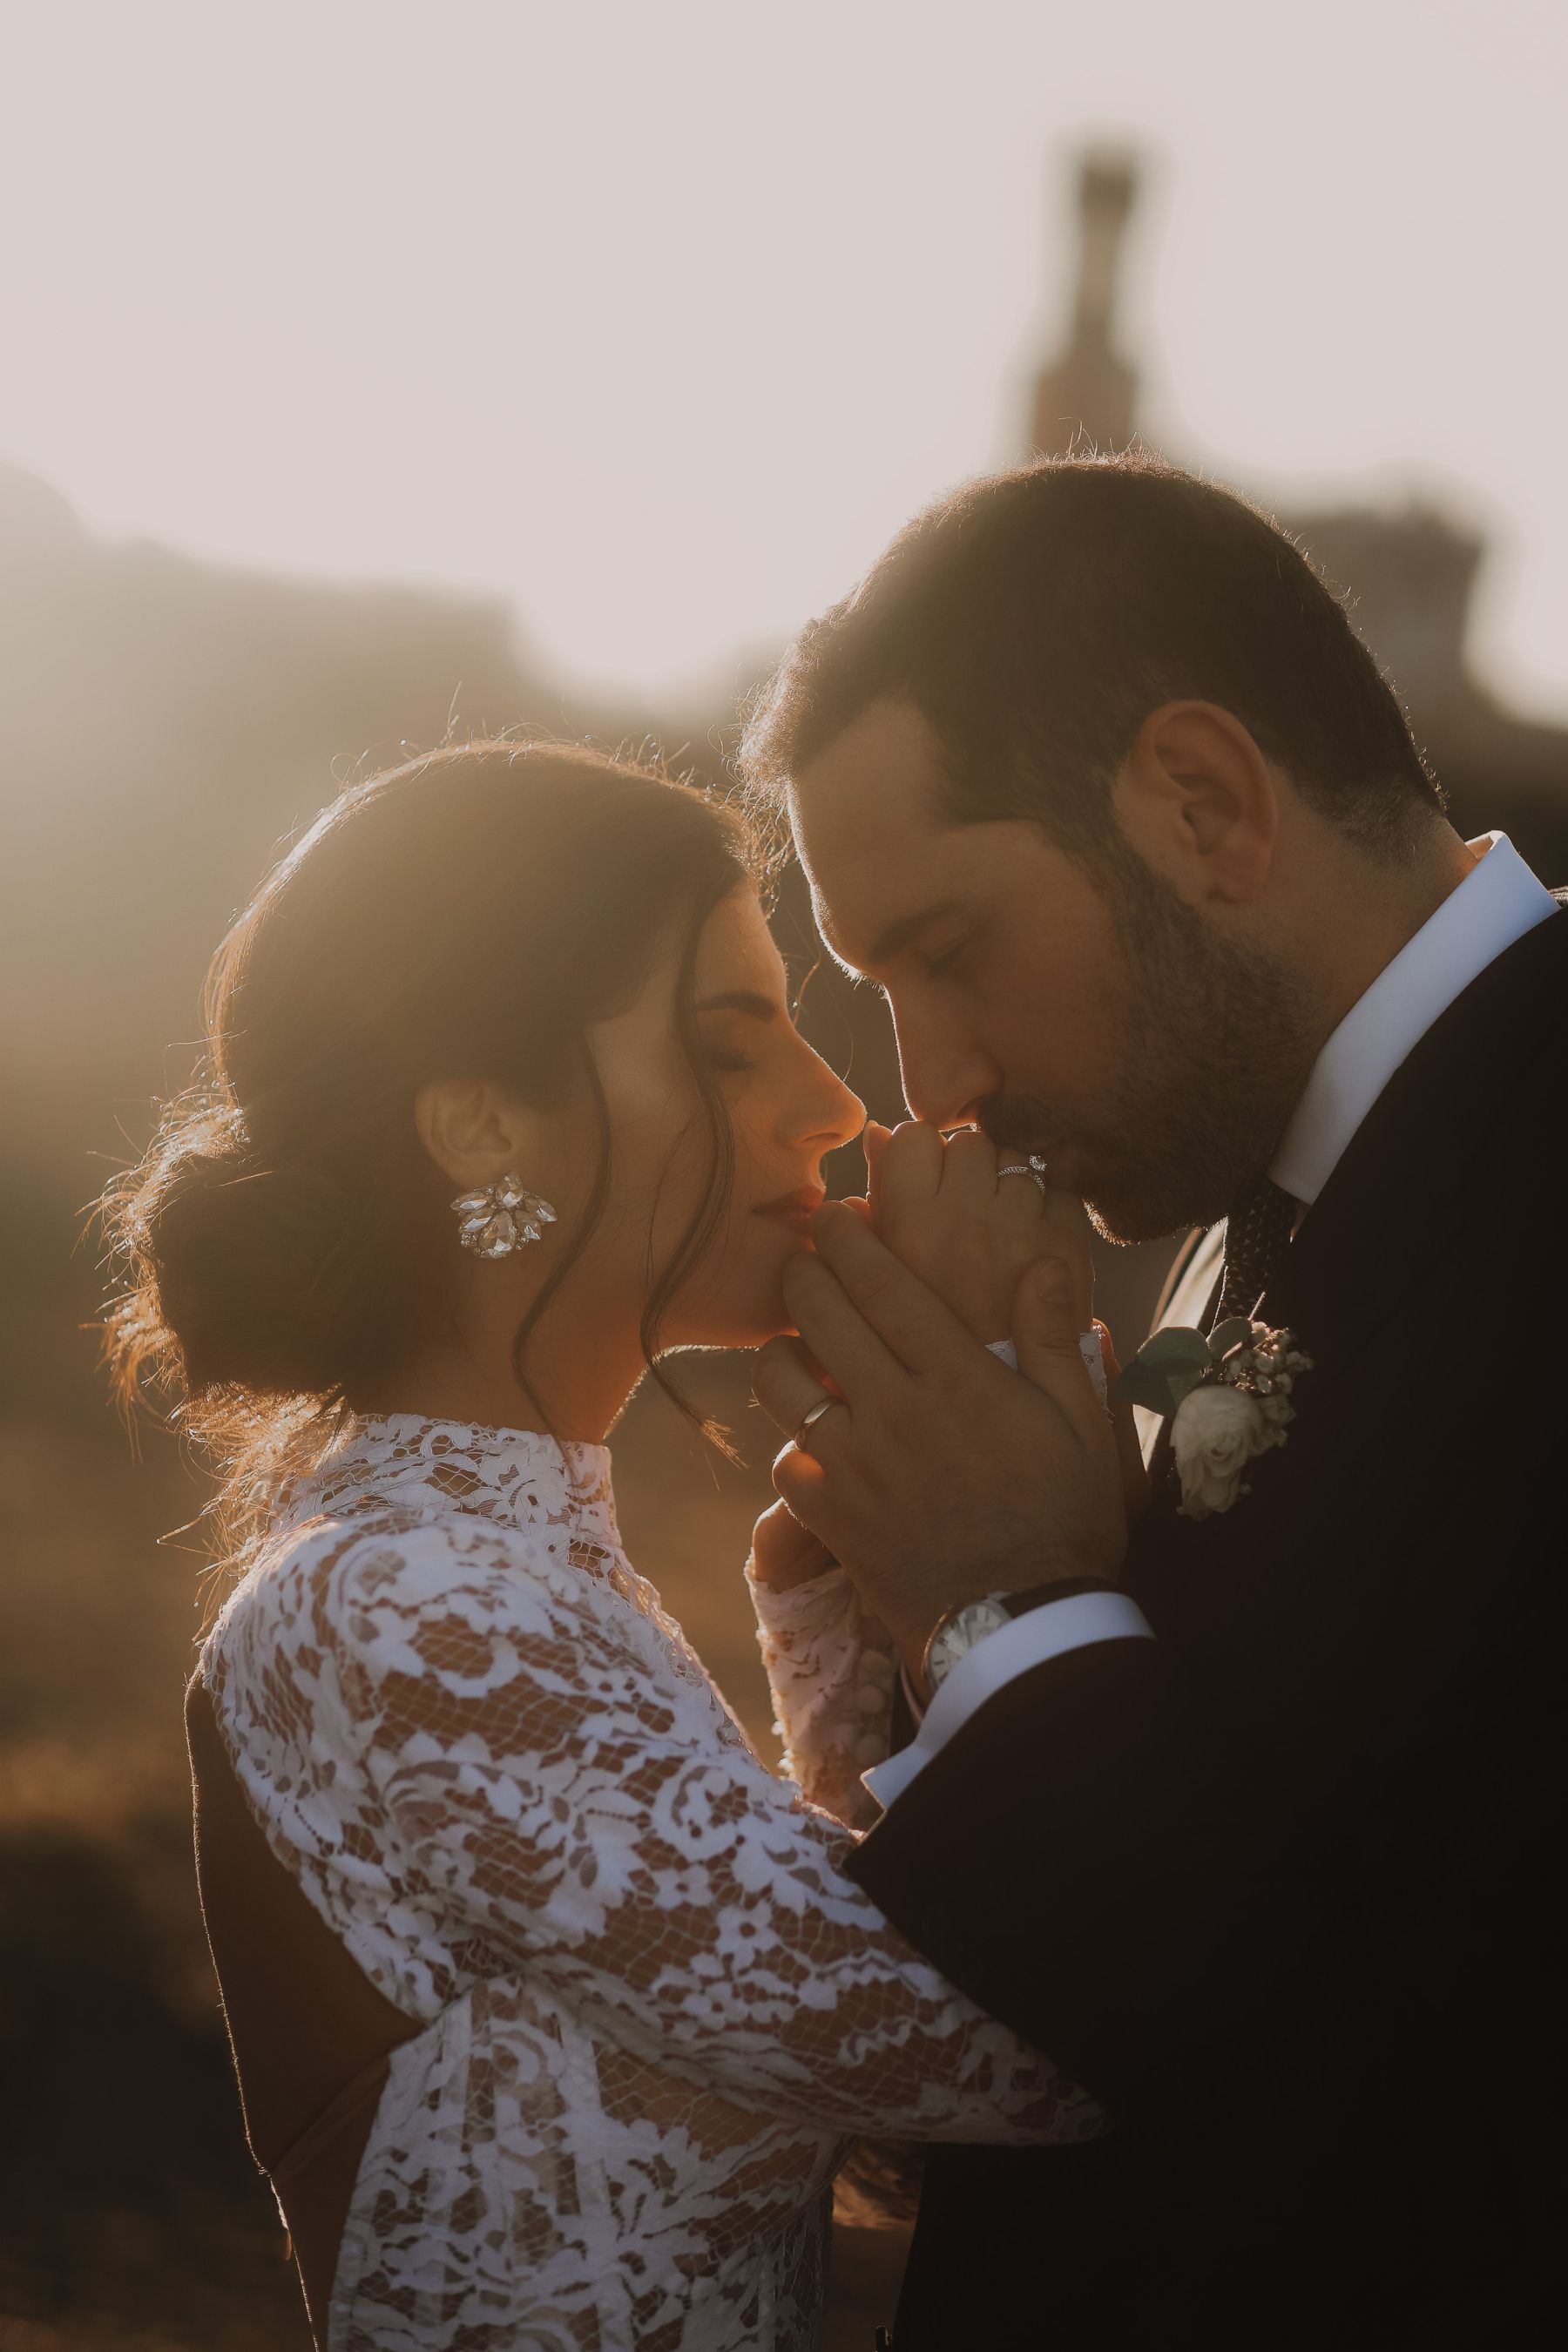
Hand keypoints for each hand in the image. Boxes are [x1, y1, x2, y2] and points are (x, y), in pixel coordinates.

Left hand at [753, 1205, 1127, 1672]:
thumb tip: (1044, 1261)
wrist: (1021, 1626)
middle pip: (820, 1312)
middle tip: (807, 1255)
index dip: (849, 1237)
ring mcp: (854, 1464)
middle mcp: (894, 1409)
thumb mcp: (1080, 1424)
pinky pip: (785, 1459)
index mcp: (957, 1377)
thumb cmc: (1063, 1519)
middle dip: (804, 1269)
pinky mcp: (831, 1517)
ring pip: (782, 1380)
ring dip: (783, 1350)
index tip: (834, 1211)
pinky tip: (814, 1438)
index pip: (883, 1282)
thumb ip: (1055, 1338)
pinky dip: (793, 1441)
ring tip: (799, 1343)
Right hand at [864, 1119, 1092, 1341]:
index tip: (924, 1184)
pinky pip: (1060, 1190)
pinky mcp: (1068, 1243)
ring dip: (1010, 1184)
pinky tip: (1035, 1241)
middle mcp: (965, 1217)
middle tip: (966, 1213)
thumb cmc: (931, 1342)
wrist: (1001, 1409)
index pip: (914, 1136)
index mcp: (909, 1225)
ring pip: (1017, 1160)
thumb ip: (878, 1200)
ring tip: (1001, 1230)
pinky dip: (1050, 1206)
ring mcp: (1020, 1227)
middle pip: (969, 1144)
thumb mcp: (885, 1273)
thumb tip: (878, 1133)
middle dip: (967, 1169)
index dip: (920, 1156)